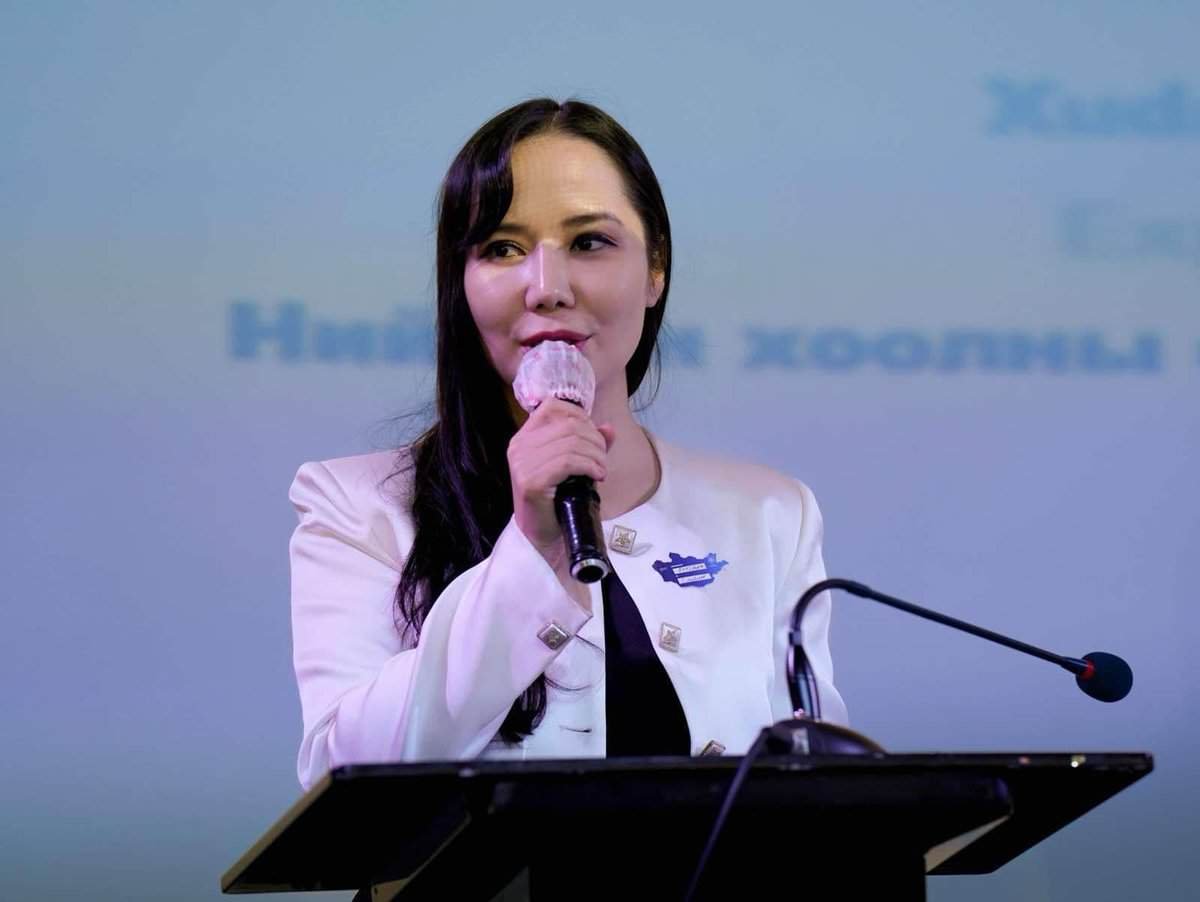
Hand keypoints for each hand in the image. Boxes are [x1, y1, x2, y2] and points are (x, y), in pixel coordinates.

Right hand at [507, 398, 614, 572]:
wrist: (543, 536)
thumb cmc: (557, 500)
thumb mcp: (575, 465)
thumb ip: (589, 444)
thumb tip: (609, 428)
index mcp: (524, 437)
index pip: (553, 407)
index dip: (580, 417)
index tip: (593, 438)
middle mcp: (519, 446)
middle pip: (569, 425)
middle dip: (595, 440)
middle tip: (602, 459)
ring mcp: (522, 463)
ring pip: (572, 443)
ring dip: (596, 455)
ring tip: (601, 470)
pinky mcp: (531, 481)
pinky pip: (569, 462)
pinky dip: (590, 466)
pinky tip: (597, 476)